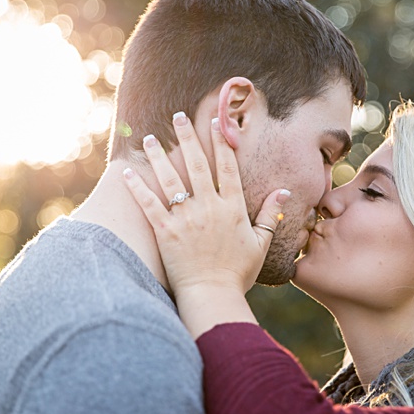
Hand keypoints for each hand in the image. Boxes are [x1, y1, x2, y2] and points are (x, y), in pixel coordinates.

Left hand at [122, 112, 290, 299]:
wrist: (212, 296)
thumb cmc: (238, 273)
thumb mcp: (260, 243)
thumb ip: (271, 215)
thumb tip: (284, 191)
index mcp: (232, 208)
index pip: (227, 168)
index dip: (221, 143)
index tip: (215, 123)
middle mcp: (208, 207)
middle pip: (196, 165)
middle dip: (187, 137)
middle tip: (178, 116)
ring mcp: (185, 218)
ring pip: (170, 180)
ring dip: (158, 156)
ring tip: (149, 138)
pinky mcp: (165, 232)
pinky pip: (149, 204)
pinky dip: (138, 188)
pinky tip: (128, 173)